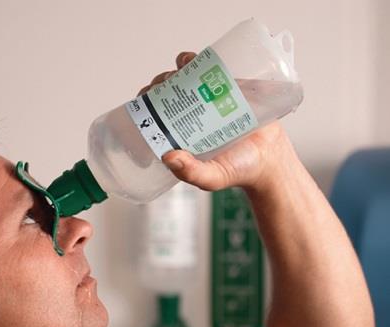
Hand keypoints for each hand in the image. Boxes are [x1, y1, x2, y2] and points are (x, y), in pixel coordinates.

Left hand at [138, 52, 297, 191]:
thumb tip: (168, 157)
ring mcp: (210, 97)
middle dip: (158, 85)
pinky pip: (209, 66)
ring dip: (174, 71)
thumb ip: (192, 173)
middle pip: (167, 92)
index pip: (156, 114)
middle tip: (159, 87)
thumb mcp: (212, 177)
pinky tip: (189, 60)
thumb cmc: (238, 170)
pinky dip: (196, 60)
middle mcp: (193, 113)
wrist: (272, 159)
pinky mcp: (229, 85)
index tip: (143, 100)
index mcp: (181, 132)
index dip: (146, 104)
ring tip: (175, 73)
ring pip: (184, 76)